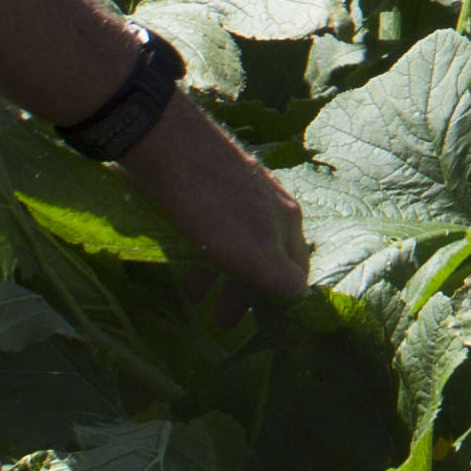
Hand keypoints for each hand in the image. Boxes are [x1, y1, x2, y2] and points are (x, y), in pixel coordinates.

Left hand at [117, 97, 308, 323]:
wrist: (168, 146)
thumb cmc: (214, 206)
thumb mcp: (254, 250)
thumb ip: (280, 276)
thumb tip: (303, 296)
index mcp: (288, 220)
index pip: (297, 270)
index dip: (281, 300)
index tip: (260, 324)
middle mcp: (270, 205)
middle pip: (265, 258)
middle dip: (244, 292)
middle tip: (221, 321)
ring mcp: (239, 194)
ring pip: (236, 244)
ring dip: (218, 275)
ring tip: (195, 297)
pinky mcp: (208, 187)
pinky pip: (212, 229)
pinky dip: (202, 251)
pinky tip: (183, 260)